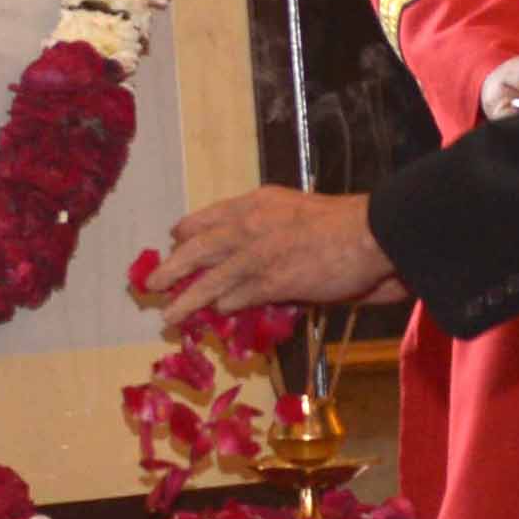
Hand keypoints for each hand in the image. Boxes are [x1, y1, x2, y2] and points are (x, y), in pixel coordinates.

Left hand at [148, 187, 410, 326]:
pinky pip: (236, 297)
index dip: (189, 230)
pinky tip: (213, 315)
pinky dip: (223, 307)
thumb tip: (256, 250)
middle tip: (152, 281)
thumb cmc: (341, 224)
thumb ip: (272, 228)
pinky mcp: (269, 282)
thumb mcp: (296, 212)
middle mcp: (248, 224)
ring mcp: (255, 254)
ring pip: (207, 278)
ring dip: (185, 299)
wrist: (367, 233)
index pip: (209, 216)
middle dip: (171, 265)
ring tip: (167, 314)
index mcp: (256, 202)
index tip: (176, 238)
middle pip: (197, 246)